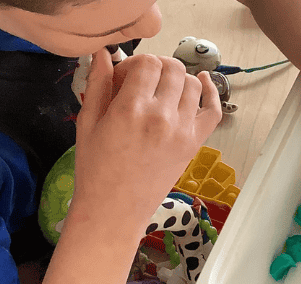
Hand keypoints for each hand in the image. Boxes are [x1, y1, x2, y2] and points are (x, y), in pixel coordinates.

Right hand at [69, 48, 221, 239]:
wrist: (114, 212)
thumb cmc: (95, 170)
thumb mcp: (87, 124)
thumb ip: (97, 84)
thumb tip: (103, 53)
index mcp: (131, 109)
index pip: (147, 63)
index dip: (134, 64)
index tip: (123, 79)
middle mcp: (161, 116)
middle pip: (171, 68)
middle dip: (155, 67)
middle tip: (140, 83)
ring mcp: (182, 131)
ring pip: (191, 84)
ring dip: (176, 79)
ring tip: (160, 90)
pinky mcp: (193, 144)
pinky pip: (213, 110)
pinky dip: (211, 92)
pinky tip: (202, 81)